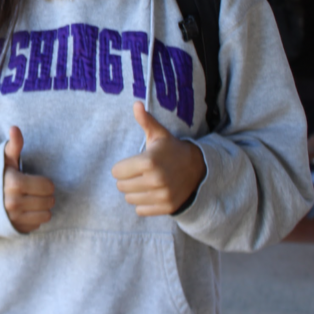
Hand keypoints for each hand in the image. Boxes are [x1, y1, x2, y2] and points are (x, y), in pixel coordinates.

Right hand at [3, 126, 54, 232]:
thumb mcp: (4, 159)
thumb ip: (14, 145)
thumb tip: (15, 128)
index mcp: (14, 183)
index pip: (48, 186)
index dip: (45, 182)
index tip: (35, 180)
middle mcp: (13, 202)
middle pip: (49, 201)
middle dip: (45, 194)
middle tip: (34, 190)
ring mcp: (14, 218)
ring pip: (46, 214)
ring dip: (42, 207)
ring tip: (31, 200)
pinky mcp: (15, 229)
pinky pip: (37, 225)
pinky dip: (34, 218)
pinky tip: (25, 211)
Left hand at [112, 102, 206, 216]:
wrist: (197, 169)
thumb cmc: (171, 149)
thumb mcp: (159, 134)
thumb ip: (145, 121)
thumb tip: (136, 104)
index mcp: (149, 161)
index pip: (116, 172)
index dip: (121, 167)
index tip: (132, 163)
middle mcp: (155, 180)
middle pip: (121, 186)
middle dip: (126, 179)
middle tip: (139, 173)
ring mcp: (162, 195)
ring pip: (129, 199)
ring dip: (134, 192)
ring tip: (145, 182)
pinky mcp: (166, 207)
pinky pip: (140, 210)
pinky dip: (143, 203)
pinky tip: (152, 193)